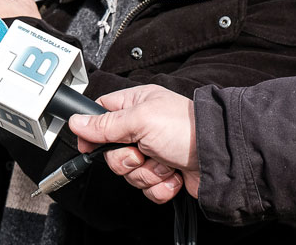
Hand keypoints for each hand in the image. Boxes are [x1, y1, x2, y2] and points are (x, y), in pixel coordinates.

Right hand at [68, 84, 198, 203]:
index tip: (90, 145)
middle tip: (142, 152)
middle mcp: (142, 128)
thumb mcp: (140, 119)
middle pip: (112, 153)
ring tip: (165, 162)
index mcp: (135, 105)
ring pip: (129, 174)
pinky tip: (174, 175)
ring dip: (148, 173)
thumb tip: (75, 122)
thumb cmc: (185, 127)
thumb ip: (105, 124)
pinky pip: (148, 189)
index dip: (92, 132)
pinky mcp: (164, 175)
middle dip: (127, 160)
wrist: (220, 157)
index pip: (100, 115)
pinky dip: (161, 186)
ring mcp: (153, 153)